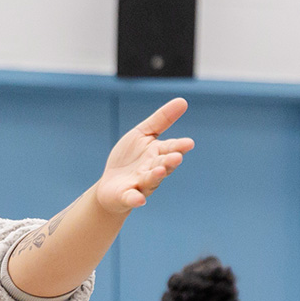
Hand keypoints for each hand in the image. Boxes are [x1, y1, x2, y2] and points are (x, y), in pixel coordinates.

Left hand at [93, 98, 192, 213]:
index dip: (179, 146)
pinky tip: (139, 199)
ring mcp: (140, 184)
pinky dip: (135, 199)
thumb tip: (183, 101)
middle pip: (163, 165)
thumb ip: (162, 119)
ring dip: (155, 177)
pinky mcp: (126, 196)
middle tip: (176, 157)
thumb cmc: (130, 159)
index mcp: (157, 154)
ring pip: (151, 180)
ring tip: (159, 171)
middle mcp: (152, 170)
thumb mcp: (143, 134)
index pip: (170, 148)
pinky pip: (132, 198)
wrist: (111, 185)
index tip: (188, 143)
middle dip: (169, 162)